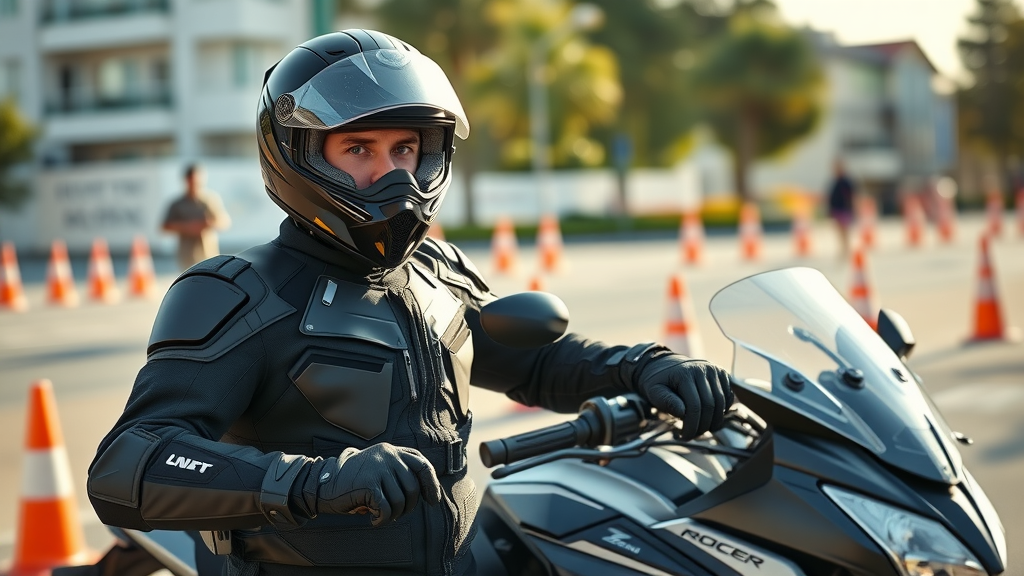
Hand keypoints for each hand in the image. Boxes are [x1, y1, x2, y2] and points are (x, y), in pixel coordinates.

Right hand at [310, 443, 440, 526]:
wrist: (324, 483)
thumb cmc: (354, 481)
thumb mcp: (379, 468)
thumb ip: (399, 472)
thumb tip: (427, 491)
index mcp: (393, 451)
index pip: (422, 465)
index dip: (431, 484)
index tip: (432, 500)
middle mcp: (388, 455)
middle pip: (413, 487)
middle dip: (409, 506)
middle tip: (398, 514)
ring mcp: (378, 468)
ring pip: (401, 501)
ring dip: (394, 515)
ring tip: (382, 516)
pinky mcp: (369, 484)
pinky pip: (386, 509)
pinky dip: (382, 520)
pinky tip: (374, 520)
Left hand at [636, 354, 733, 440]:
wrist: (664, 365)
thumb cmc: (658, 382)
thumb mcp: (654, 391)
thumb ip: (666, 401)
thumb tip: (682, 412)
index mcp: (684, 374)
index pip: (694, 406)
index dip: (692, 426)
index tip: (685, 437)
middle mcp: (702, 369)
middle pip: (710, 405)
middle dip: (703, 426)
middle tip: (694, 435)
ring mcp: (714, 370)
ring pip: (721, 403)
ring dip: (714, 421)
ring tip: (703, 429)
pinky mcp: (721, 373)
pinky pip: (728, 396)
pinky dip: (722, 410)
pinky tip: (710, 417)